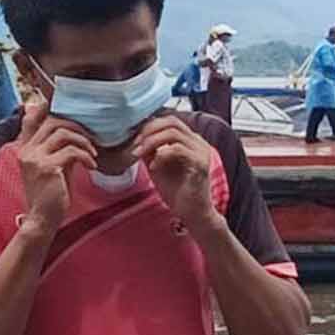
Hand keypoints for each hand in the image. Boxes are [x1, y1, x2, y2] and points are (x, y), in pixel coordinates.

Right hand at [15, 94, 93, 233]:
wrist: (43, 219)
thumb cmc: (51, 194)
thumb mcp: (54, 165)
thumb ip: (59, 148)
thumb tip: (76, 132)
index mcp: (25, 149)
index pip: (31, 118)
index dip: (46, 107)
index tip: (65, 109)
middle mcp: (26, 150)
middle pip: (52, 121)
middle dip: (76, 127)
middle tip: (90, 140)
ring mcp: (34, 158)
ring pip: (63, 132)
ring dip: (83, 141)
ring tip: (92, 154)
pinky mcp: (46, 167)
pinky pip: (71, 151)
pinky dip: (86, 156)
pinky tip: (91, 166)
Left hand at [131, 116, 216, 230]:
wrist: (192, 213)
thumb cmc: (177, 191)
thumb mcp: (157, 166)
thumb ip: (149, 150)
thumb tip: (135, 137)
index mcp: (189, 140)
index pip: (169, 120)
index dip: (148, 125)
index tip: (133, 139)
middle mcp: (198, 142)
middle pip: (171, 121)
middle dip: (148, 130)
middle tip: (134, 145)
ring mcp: (201, 152)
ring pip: (174, 132)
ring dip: (151, 142)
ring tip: (139, 154)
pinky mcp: (201, 164)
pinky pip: (178, 150)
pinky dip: (161, 155)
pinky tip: (153, 167)